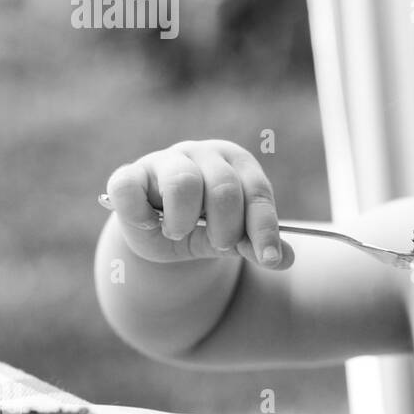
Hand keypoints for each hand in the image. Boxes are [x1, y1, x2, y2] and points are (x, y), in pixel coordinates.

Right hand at [104, 139, 294, 269]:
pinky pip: (130, 188)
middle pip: (223, 188)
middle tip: (218, 242)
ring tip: (179, 231)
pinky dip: (140, 213)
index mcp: (237, 162)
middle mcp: (202, 153)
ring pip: (182, 183)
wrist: (159, 232)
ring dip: (184, 221)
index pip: (257, 192)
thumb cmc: (205, 227)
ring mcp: (164, 160)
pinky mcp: (128, 174)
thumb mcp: (234, 238)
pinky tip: (147, 223)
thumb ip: (256, 245)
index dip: (264, 228)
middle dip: (225, 228)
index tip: (269, 258)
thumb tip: (284, 259)